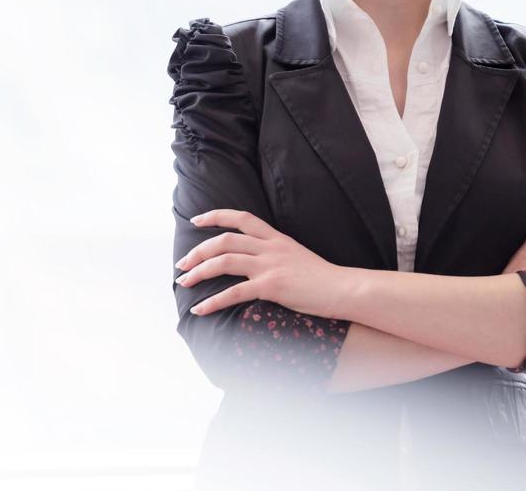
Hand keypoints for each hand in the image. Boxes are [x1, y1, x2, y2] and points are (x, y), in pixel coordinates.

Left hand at [175, 209, 347, 320]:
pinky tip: (199, 310)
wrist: (343, 288)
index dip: (216, 216)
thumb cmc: (322, 278)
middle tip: (182, 264)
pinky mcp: (271, 286)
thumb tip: (256, 261)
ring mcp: (270, 265)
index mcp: (277, 238)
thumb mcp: (297, 256)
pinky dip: (212, 302)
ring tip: (184, 283)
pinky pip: (234, 292)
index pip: (242, 218)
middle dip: (198, 251)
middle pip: (225, 240)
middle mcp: (271, 247)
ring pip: (224, 261)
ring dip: (199, 272)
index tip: (197, 220)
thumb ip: (276, 254)